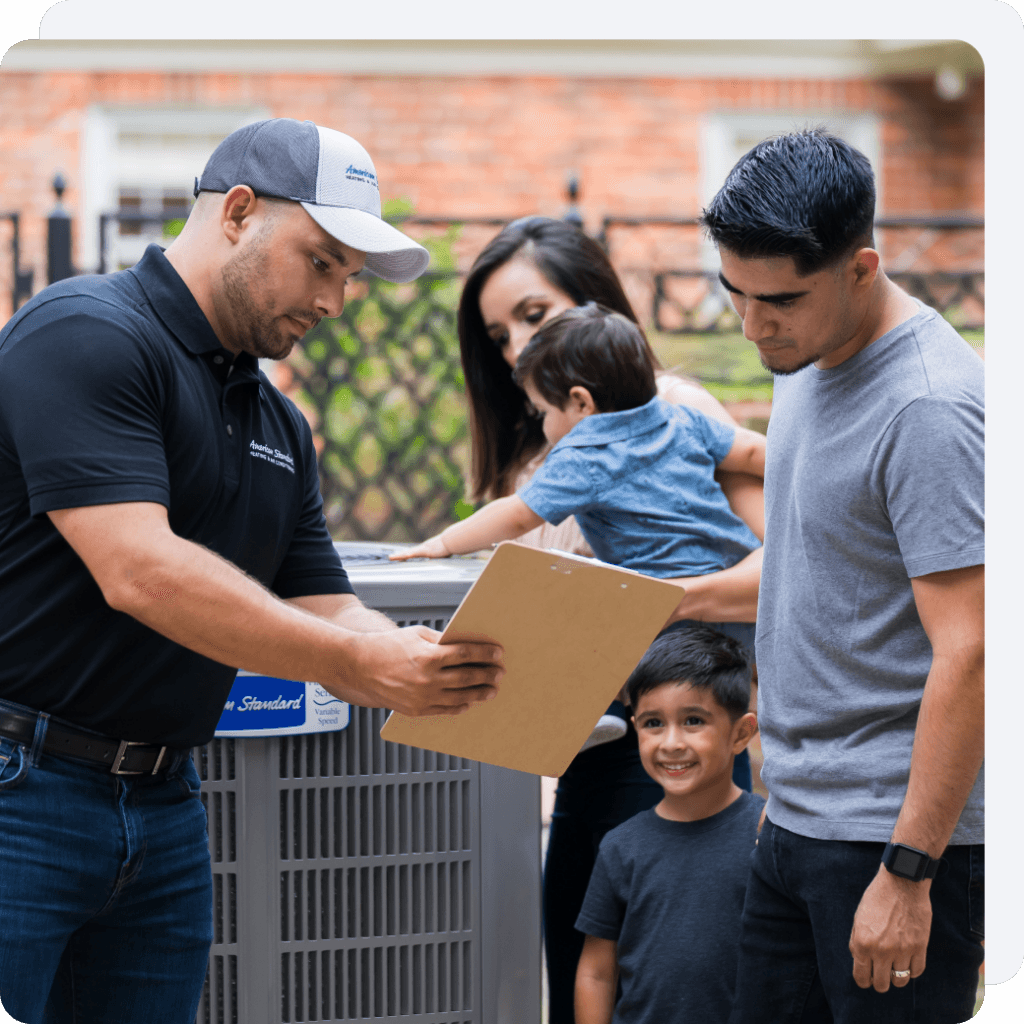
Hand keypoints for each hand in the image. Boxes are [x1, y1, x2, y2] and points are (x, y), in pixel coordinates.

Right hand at [343, 625, 503, 715]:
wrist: (360, 666)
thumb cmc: (387, 646)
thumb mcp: (417, 635)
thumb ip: (442, 642)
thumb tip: (466, 647)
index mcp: (429, 656)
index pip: (466, 655)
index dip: (485, 654)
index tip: (497, 653)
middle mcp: (427, 679)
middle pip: (467, 678)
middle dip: (487, 675)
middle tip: (499, 673)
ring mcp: (422, 697)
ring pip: (460, 697)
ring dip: (479, 693)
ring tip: (490, 690)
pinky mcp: (416, 710)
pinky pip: (445, 710)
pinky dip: (460, 706)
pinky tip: (469, 702)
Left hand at [388, 536, 449, 560]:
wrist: (451, 540)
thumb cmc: (449, 547)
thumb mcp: (441, 555)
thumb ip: (438, 559)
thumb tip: (438, 563)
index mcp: (426, 550)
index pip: (413, 553)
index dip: (406, 555)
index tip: (400, 557)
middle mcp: (422, 548)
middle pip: (408, 553)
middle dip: (399, 556)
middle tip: (390, 557)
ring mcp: (423, 549)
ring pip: (408, 553)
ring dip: (399, 556)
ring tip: (391, 558)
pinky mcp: (425, 550)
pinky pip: (414, 553)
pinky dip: (407, 554)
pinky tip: (402, 556)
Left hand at [849, 865, 931, 992]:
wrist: (901, 882)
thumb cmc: (877, 897)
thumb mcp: (858, 918)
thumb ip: (856, 941)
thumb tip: (858, 960)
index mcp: (863, 943)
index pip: (861, 977)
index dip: (863, 980)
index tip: (866, 978)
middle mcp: (881, 951)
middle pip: (881, 984)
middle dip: (879, 981)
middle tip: (880, 974)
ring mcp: (902, 951)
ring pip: (900, 981)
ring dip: (896, 977)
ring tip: (894, 967)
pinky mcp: (920, 947)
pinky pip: (916, 971)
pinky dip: (911, 970)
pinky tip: (907, 961)